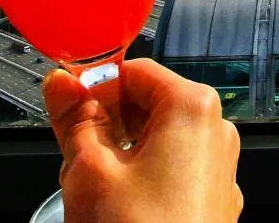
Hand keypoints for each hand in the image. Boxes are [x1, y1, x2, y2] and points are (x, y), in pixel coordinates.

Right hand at [43, 59, 241, 222]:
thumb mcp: (90, 170)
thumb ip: (74, 118)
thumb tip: (61, 83)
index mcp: (192, 108)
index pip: (133, 71)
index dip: (93, 86)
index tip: (65, 106)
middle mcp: (215, 132)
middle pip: (147, 104)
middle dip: (107, 124)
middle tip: (75, 153)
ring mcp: (217, 169)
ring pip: (157, 141)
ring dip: (120, 154)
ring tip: (95, 187)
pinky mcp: (211, 202)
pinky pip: (171, 171)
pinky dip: (142, 179)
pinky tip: (119, 208)